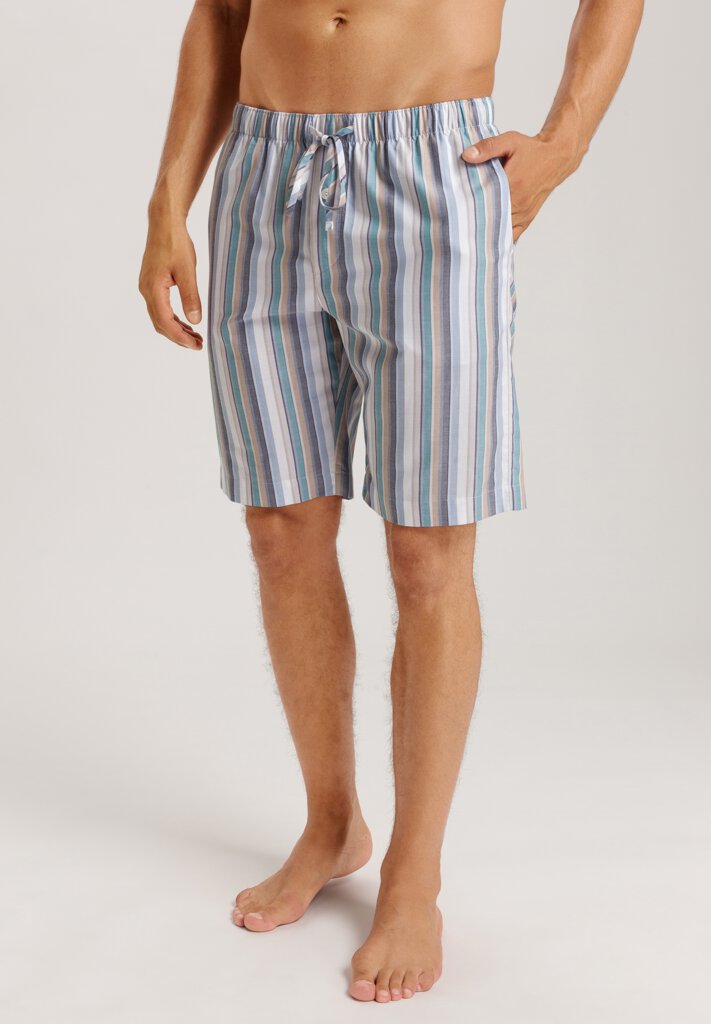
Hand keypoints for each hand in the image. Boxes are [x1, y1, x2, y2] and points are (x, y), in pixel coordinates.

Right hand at [139, 216, 202, 349]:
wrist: (164, 223)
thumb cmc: (175, 243)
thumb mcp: (187, 271)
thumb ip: (191, 296)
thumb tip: (195, 321)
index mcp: (153, 289)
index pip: (165, 322)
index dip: (181, 337)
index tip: (196, 345)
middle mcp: (146, 291)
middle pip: (160, 324)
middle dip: (179, 337)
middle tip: (199, 345)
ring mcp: (147, 287)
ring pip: (160, 317)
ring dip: (176, 329)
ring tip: (195, 336)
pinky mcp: (151, 284)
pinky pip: (160, 308)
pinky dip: (173, 318)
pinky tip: (186, 321)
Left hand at [461, 131, 577, 241]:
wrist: (556, 157)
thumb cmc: (531, 149)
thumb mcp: (510, 141)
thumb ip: (488, 147)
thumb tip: (466, 155)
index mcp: (512, 184)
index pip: (485, 202)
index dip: (469, 210)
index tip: (454, 215)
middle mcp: (519, 203)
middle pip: (491, 220)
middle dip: (474, 225)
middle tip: (456, 230)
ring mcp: (524, 213)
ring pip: (501, 231)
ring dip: (486, 234)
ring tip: (468, 239)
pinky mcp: (527, 218)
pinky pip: (513, 235)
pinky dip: (500, 239)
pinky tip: (487, 243)